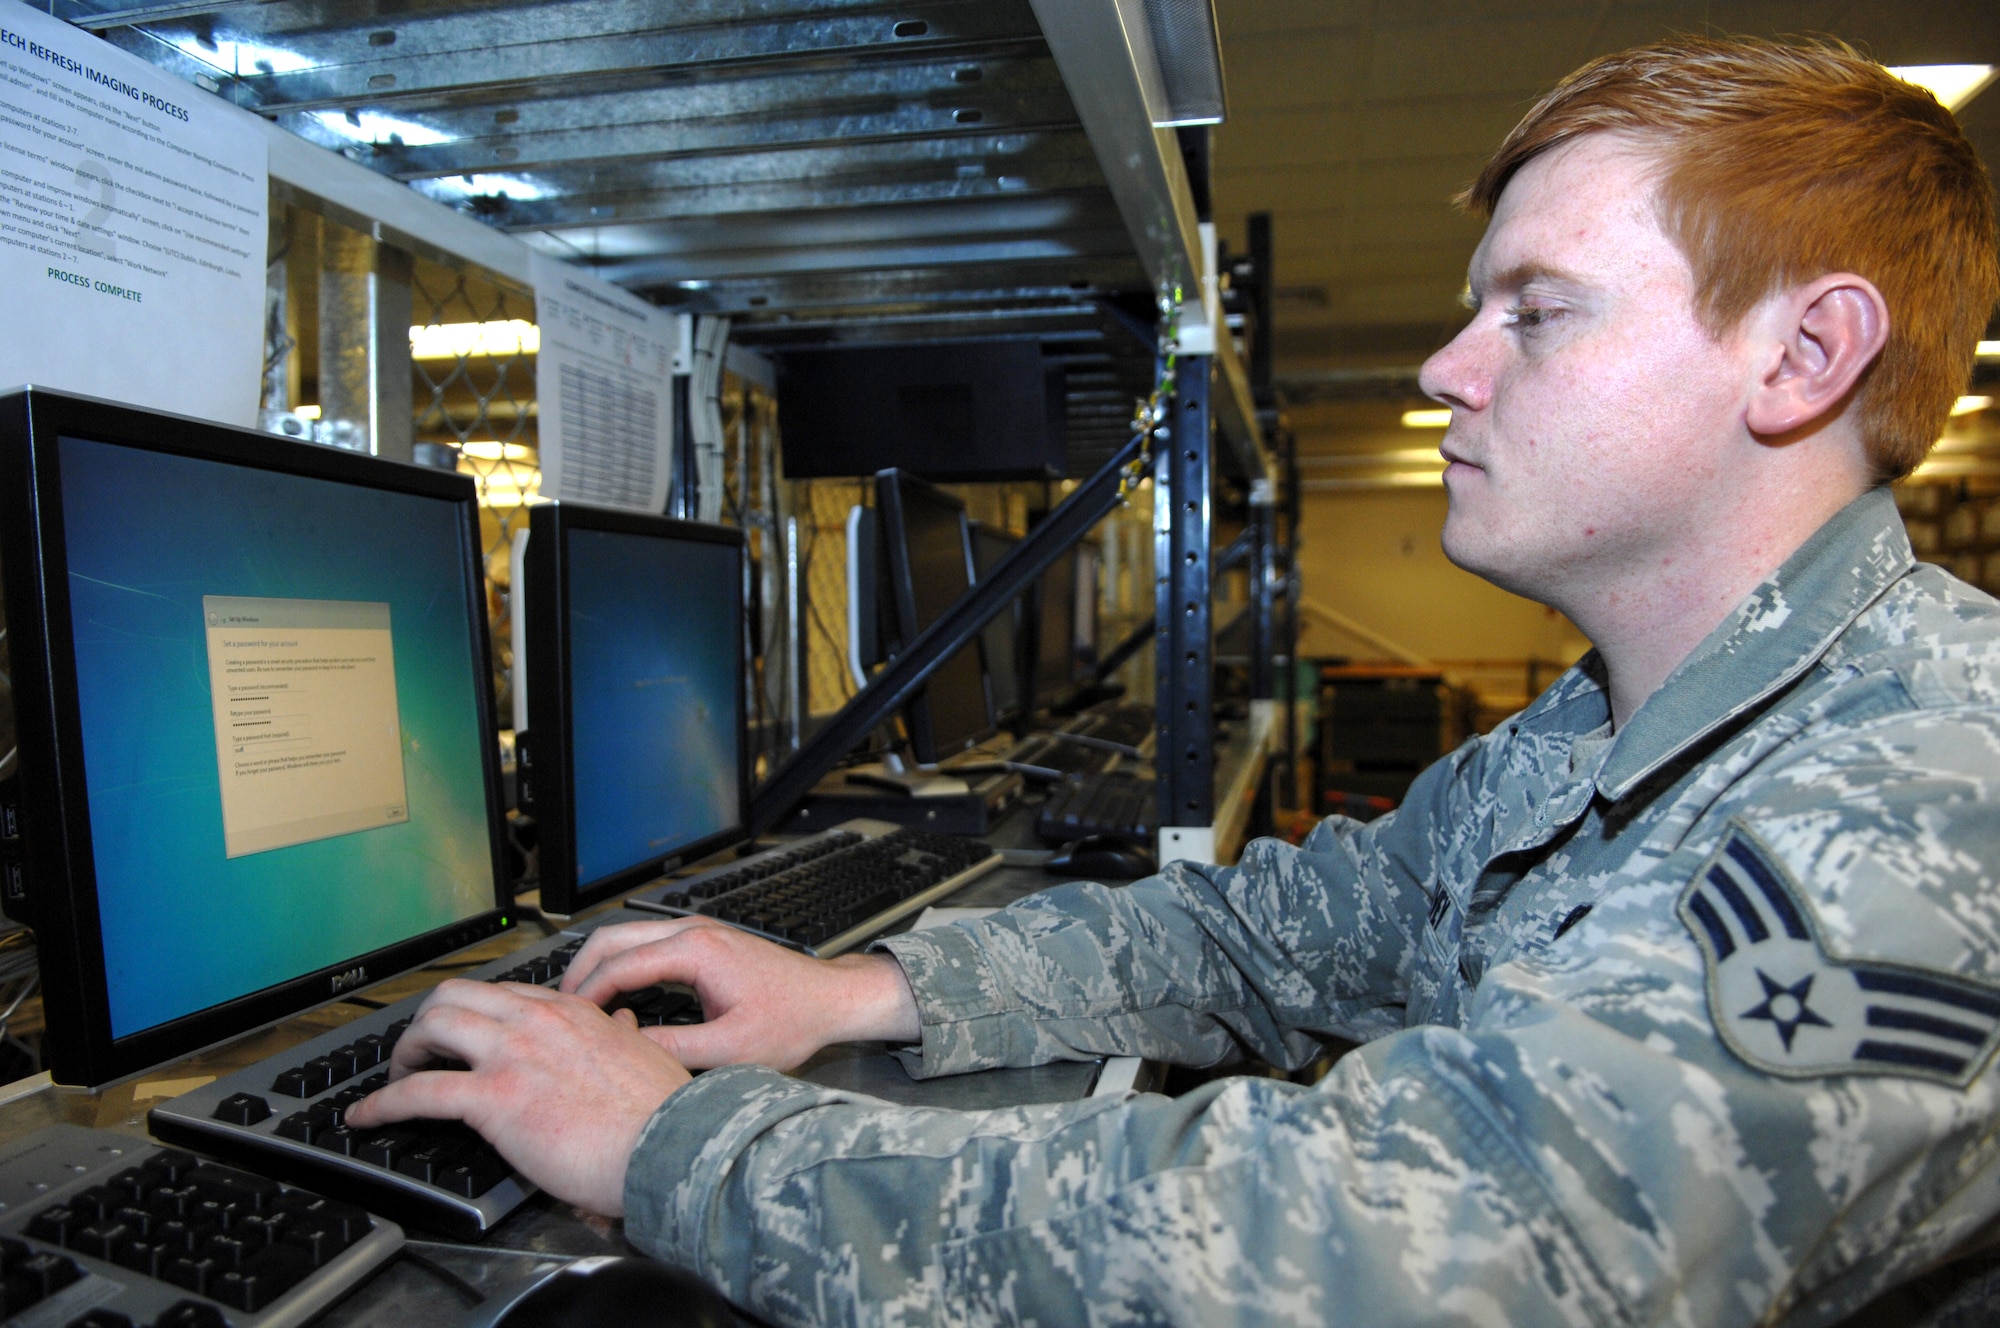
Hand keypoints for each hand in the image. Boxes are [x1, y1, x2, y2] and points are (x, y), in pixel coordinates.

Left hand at [343, 979, 688, 1215]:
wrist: (669, 1146)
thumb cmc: (663, 1115)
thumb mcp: (649, 1056)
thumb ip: (626, 1038)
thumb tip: (622, 1027)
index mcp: (573, 1012)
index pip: (505, 995)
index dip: (475, 1013)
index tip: (465, 1035)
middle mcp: (537, 1022)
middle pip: (456, 995)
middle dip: (428, 1020)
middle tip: (421, 1050)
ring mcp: (512, 1055)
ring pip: (432, 1025)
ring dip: (404, 1051)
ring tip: (395, 1077)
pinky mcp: (493, 1098)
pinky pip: (417, 1092)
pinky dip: (382, 1104)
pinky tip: (367, 1117)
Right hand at [559, 917, 920, 1069]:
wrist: (830, 1000)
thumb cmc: (793, 1020)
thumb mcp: (732, 1048)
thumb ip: (674, 1049)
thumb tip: (625, 1053)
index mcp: (698, 951)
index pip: (621, 963)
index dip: (588, 994)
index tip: (566, 1022)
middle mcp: (695, 932)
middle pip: (614, 936)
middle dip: (580, 970)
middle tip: (559, 1009)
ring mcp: (699, 932)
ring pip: (628, 935)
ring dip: (599, 964)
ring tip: (577, 1005)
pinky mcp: (704, 942)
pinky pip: (647, 943)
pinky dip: (621, 963)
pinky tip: (612, 994)